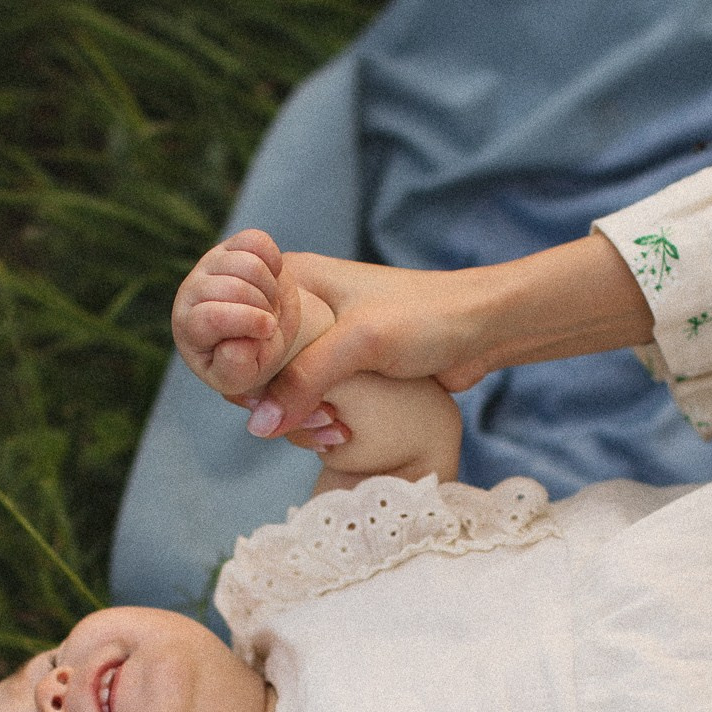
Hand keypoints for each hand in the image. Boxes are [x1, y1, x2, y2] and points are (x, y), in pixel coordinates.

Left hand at [172, 229, 304, 398]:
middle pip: (234, 288)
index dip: (245, 321)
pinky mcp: (231, 246)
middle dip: (263, 308)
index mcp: (189, 328)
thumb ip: (235, 370)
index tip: (268, 330)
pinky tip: (273, 279)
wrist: (261, 332)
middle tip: (268, 324)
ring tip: (269, 306)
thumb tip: (233, 346)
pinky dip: (274, 261)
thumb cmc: (248, 359)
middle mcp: (191, 292)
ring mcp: (210, 265)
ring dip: (271, 288)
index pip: (210, 316)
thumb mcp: (243, 377)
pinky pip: (257, 241)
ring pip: (248, 263)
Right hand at [248, 232, 652, 438]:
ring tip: (335, 428)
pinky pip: (304, 401)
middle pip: (247, 364)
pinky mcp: (338, 369)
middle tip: (317, 419)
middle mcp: (295, 307)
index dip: (234, 362)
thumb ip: (304, 380)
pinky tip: (341, 433)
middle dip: (270, 401)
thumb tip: (258, 426)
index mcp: (289, 279)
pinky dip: (314, 422)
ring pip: (276, 390)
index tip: (260, 393)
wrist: (485, 328)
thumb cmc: (427, 317)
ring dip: (297, 419)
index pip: (227, 322)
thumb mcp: (360, 343)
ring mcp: (316, 340)